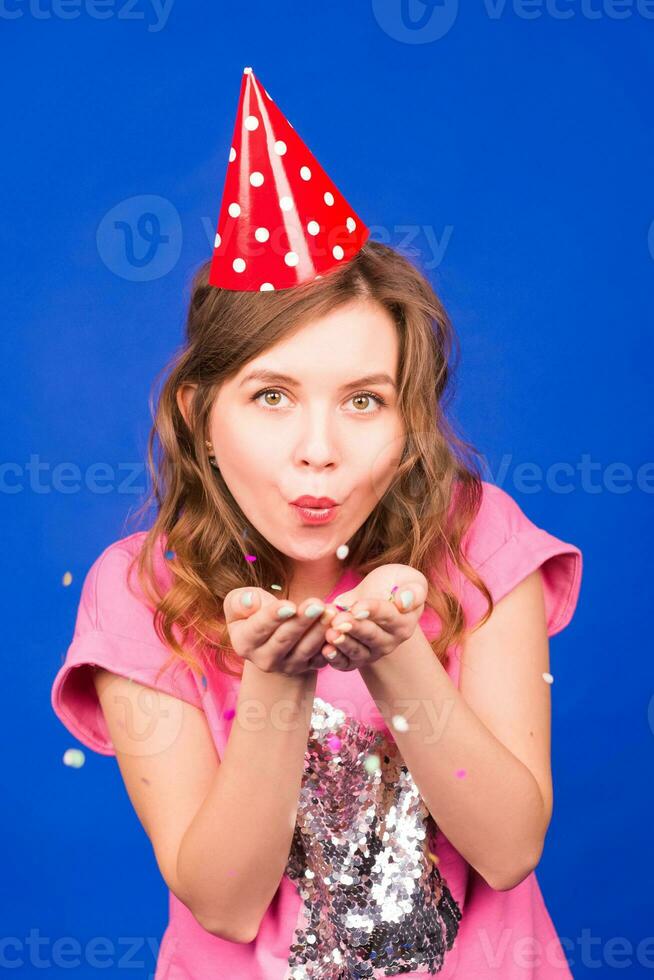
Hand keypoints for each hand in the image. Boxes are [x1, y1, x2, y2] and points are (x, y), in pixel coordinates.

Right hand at [223, 587, 341, 675]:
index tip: (289, 606)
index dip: (274, 617)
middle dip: (302, 621)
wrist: (273, 635)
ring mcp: (288, 666)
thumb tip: (249, 600)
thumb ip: (240, 601)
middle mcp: (264, 660)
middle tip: (318, 605)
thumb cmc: (255, 613)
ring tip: (331, 612)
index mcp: (244, 643)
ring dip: (320, 630)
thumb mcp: (240, 603)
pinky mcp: (309, 667)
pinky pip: (322, 656)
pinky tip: (339, 628)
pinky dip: (331, 642)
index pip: (258, 629)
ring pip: (306, 648)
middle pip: (285, 639)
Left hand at [320, 564, 427, 671]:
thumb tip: (404, 602)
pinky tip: (325, 651)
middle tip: (338, 621)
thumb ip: (414, 590)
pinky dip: (335, 659)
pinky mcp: (354, 659)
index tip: (357, 607)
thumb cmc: (392, 584)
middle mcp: (390, 641)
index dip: (372, 611)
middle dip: (354, 628)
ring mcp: (372, 652)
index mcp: (404, 622)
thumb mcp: (408, 578)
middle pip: (371, 636)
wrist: (375, 597)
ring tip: (330, 634)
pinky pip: (345, 663)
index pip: (388, 616)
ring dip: (343, 644)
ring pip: (357, 651)